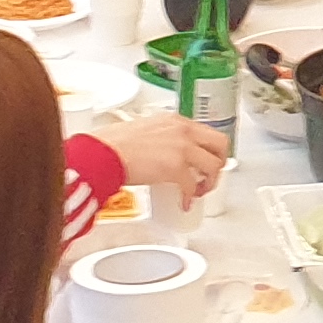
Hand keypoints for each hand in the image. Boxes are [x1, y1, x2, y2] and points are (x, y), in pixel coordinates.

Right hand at [90, 111, 229, 203]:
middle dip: (219, 163)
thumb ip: (159, 137)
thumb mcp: (143, 130)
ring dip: (209, 182)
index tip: (204, 161)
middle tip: (209, 176)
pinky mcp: (175, 167)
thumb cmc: (112, 144)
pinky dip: (189, 198)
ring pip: (214, 166)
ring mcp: (182, 147)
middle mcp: (183, 130)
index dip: (208, 150)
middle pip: (220, 144)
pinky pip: (192, 186)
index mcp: (175, 120)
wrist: (102, 153)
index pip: (205, 132)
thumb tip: (162, 152)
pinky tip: (184, 203)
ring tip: (197, 192)